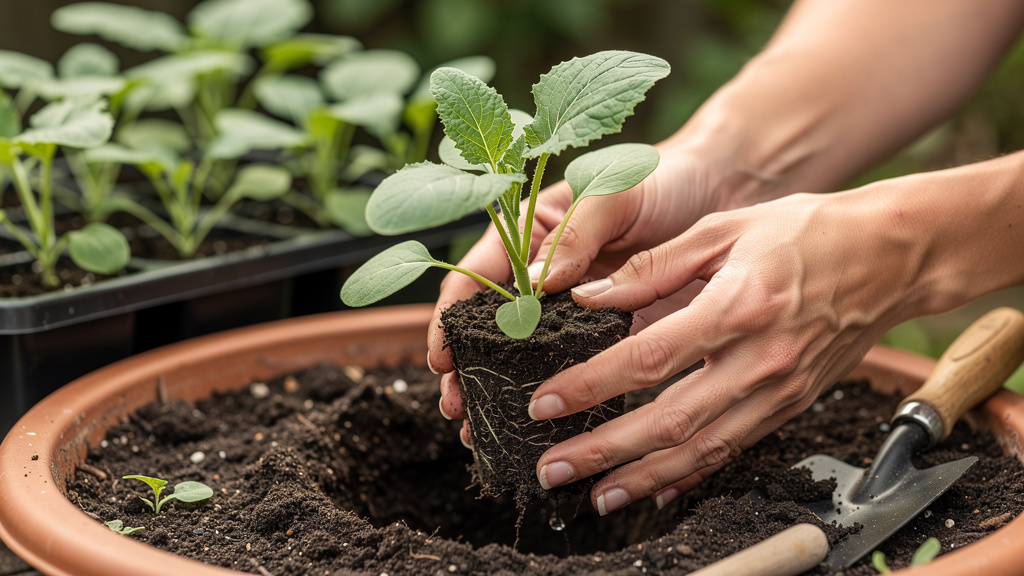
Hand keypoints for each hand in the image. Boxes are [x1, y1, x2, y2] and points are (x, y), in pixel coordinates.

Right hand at [428, 141, 725, 441]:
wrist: (720, 191)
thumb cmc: (661, 179)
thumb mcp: (614, 191)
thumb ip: (578, 233)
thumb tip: (536, 282)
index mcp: (528, 232)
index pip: (474, 276)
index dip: (451, 317)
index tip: (442, 356)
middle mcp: (541, 274)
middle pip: (486, 325)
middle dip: (465, 367)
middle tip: (457, 408)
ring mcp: (570, 307)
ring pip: (521, 354)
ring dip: (497, 389)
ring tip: (479, 429)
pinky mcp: (606, 333)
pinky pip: (570, 367)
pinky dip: (551, 394)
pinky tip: (538, 424)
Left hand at [528, 189, 915, 513]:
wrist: (892, 257)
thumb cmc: (807, 232)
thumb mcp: (725, 230)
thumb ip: (653, 267)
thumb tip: (589, 295)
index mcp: (737, 307)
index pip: (648, 358)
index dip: (591, 386)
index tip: (545, 403)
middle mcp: (760, 360)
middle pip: (669, 421)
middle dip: (603, 450)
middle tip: (552, 468)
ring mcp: (779, 391)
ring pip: (701, 449)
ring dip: (641, 477)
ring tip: (594, 493)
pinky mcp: (791, 406)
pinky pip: (734, 449)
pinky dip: (692, 474)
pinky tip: (655, 488)